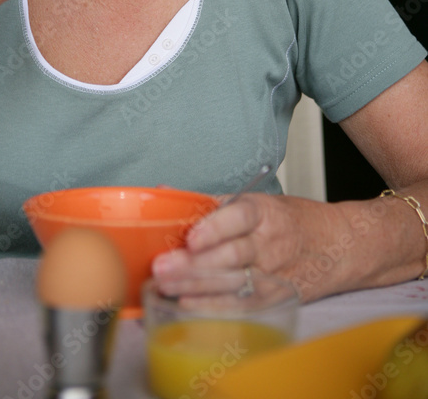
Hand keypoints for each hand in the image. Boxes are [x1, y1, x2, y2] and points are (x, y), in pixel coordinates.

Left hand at [151, 192, 351, 302]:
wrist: (339, 246)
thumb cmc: (289, 221)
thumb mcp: (257, 202)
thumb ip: (212, 203)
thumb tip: (164, 191)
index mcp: (264, 212)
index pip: (239, 217)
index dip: (215, 228)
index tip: (191, 237)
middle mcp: (270, 244)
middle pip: (231, 255)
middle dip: (194, 264)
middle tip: (162, 267)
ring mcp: (274, 275)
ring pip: (233, 283)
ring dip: (197, 287)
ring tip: (165, 286)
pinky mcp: (275, 299)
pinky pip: (242, 306)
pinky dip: (214, 308)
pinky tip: (188, 305)